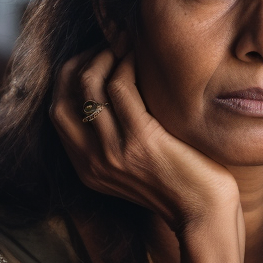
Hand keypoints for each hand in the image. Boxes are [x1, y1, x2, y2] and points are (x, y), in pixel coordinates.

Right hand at [50, 38, 241, 236]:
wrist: (204, 215)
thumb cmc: (181, 186)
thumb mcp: (136, 167)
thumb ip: (117, 141)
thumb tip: (114, 93)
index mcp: (87, 169)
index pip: (57, 112)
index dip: (69, 78)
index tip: (91, 60)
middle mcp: (92, 161)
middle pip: (63, 96)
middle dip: (79, 63)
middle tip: (105, 47)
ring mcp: (113, 151)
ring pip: (89, 86)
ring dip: (104, 57)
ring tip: (124, 46)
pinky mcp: (140, 141)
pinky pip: (120, 88)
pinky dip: (127, 64)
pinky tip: (140, 57)